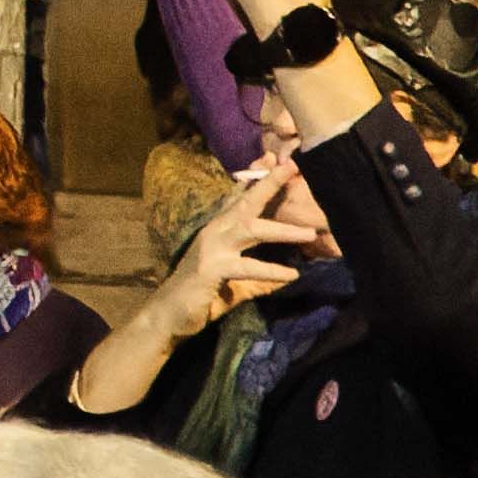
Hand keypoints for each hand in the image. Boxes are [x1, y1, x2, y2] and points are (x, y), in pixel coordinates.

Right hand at [154, 169, 309, 337]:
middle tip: (292, 167)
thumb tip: (289, 276)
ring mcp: (211, 248)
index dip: (259, 180)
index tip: (278, 161)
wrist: (167, 316)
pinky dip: (270, 270)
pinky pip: (246, 267)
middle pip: (246, 203)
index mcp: (219, 231)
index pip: (241, 200)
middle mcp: (215, 232)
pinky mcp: (210, 269)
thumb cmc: (198, 297)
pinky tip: (292, 275)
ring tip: (310, 233)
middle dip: (269, 185)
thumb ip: (258, 277)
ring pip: (249, 229)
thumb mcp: (235, 284)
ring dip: (281, 229)